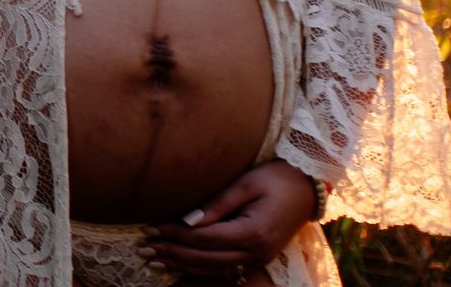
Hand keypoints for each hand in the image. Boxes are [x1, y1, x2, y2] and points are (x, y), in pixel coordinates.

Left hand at [141, 160, 316, 282]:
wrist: (308, 189)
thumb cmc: (276, 178)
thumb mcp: (245, 183)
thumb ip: (216, 204)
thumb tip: (188, 221)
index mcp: (253, 233)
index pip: (203, 239)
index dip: (174, 235)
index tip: (149, 228)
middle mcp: (256, 252)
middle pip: (205, 259)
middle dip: (171, 253)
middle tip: (142, 247)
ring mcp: (258, 259)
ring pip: (212, 270)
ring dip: (180, 266)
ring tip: (152, 260)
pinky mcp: (257, 259)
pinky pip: (223, 271)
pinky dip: (198, 271)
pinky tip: (178, 268)